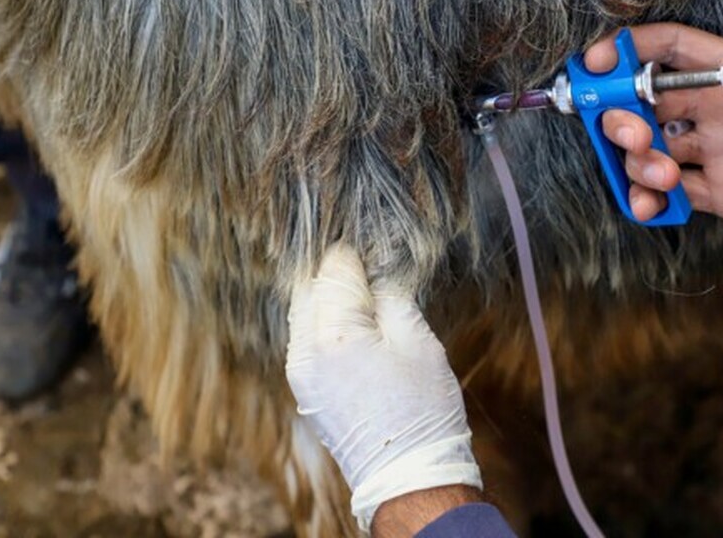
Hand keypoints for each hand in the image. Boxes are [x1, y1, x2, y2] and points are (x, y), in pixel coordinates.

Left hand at [285, 245, 481, 534]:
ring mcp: (300, 372)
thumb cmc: (422, 411)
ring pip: (304, 311)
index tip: (376, 246)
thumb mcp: (418, 341)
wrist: (408, 476)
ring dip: (329, 295)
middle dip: (336, 271)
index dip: (356, 253)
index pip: (333, 270)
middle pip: (309, 286)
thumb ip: (391, 297)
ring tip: (366, 292)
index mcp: (334, 335)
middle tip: (369, 265)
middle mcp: (305, 351)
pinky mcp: (306, 388)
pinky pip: (307, 337)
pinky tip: (355, 322)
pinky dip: (326, 321)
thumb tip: (377, 271)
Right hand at [584, 24, 722, 244]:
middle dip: (621, 115)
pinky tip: (651, 208)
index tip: (596, 65)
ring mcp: (719, 153)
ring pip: (651, 150)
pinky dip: (650, 200)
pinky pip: (673, 194)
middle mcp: (720, 112)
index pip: (672, 50)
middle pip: (645, 102)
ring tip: (665, 177)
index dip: (628, 49)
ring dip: (637, 161)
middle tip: (635, 137)